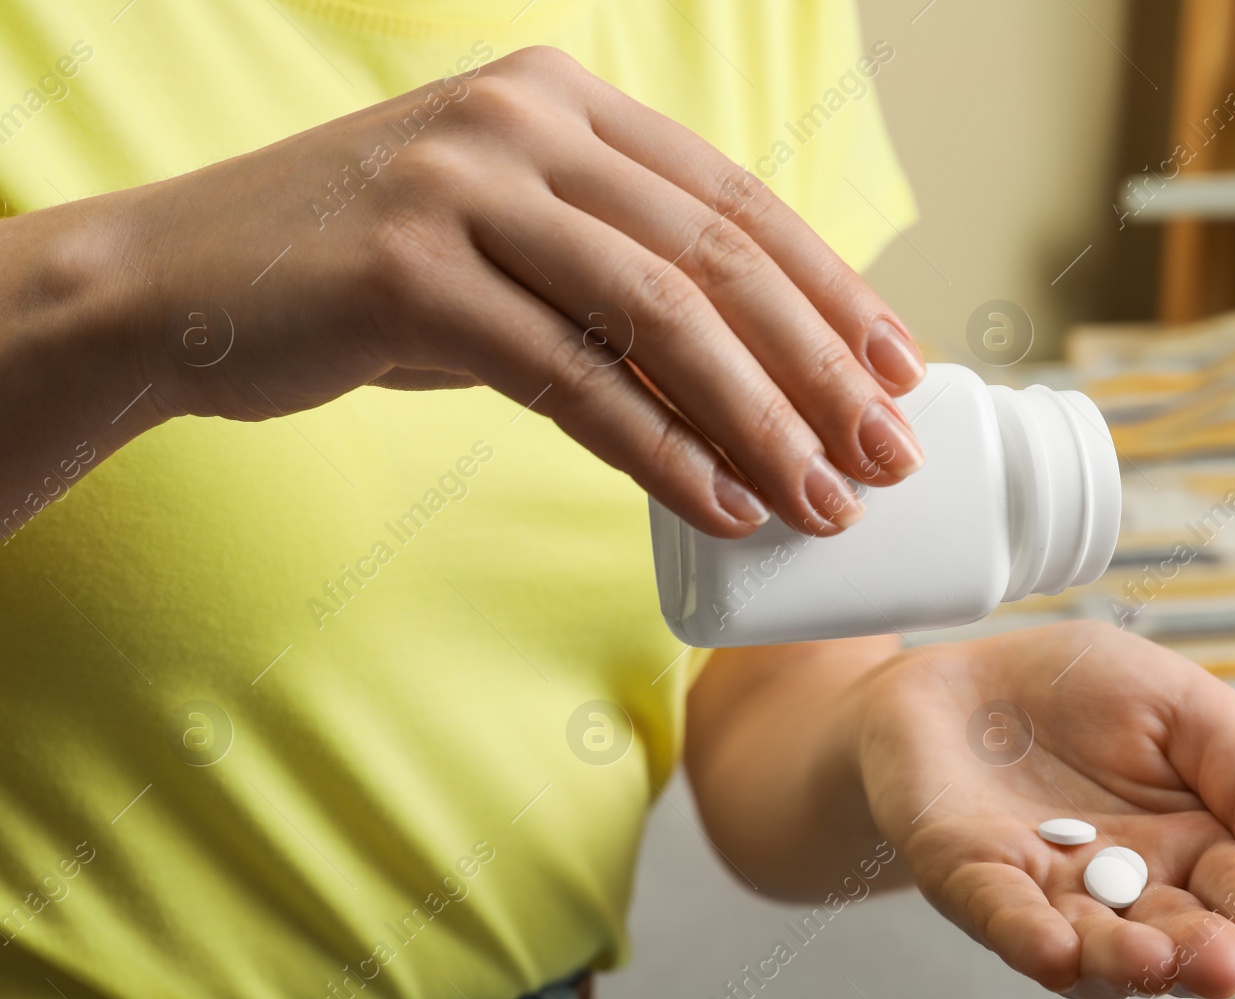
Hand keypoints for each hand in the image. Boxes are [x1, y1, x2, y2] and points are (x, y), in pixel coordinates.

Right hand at [16, 47, 925, 536]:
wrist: (177, 280)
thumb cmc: (361, 274)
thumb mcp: (505, 244)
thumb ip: (612, 275)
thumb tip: (748, 372)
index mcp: (561, 101)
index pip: (735, 200)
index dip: (832, 290)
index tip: (900, 369)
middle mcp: (520, 122)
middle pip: (716, 258)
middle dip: (819, 368)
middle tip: (885, 455)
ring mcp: (461, 188)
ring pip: (659, 315)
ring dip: (758, 422)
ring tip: (820, 501)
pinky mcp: (407, 276)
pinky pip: (571, 376)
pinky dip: (658, 450)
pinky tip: (720, 505)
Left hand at [853, 621, 1234, 998]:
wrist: (959, 676)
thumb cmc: (1076, 693)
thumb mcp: (1183, 707)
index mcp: (1196, 847)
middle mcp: (1129, 888)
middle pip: (1179, 936)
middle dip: (1204, 953)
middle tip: (1230, 963)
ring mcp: (1049, 891)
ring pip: (1095, 943)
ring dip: (1125, 960)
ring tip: (1156, 962)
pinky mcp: (973, 877)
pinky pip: (1002, 915)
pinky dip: (1026, 935)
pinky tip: (1054, 949)